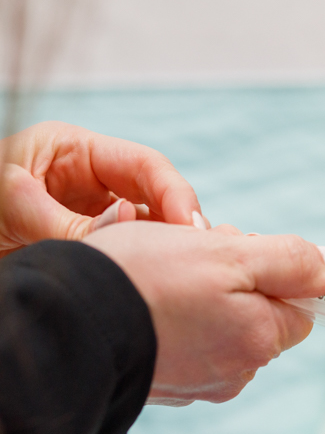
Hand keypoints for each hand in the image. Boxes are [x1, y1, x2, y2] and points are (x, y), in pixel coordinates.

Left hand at [0, 121, 206, 257]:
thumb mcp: (11, 207)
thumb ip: (67, 221)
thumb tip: (130, 225)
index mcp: (75, 152)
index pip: (144, 165)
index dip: (175, 193)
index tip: (190, 227)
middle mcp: (93, 180)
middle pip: (158, 196)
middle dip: (179, 224)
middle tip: (196, 257)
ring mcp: (96, 213)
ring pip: (151, 227)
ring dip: (166, 248)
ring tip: (182, 272)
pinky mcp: (95, 244)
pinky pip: (133, 252)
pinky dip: (149, 266)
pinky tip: (160, 281)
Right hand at [83, 221, 324, 405]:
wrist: (65, 321)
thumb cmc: (147, 280)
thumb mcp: (230, 254)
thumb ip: (293, 261)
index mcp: (260, 341)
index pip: (298, 305)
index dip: (272, 271)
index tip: (235, 252)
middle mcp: (237, 371)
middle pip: (260, 314)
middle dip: (237, 280)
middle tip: (192, 257)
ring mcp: (199, 381)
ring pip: (223, 324)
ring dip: (205, 295)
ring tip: (163, 276)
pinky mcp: (166, 383)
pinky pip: (189, 340)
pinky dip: (176, 317)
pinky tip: (149, 300)